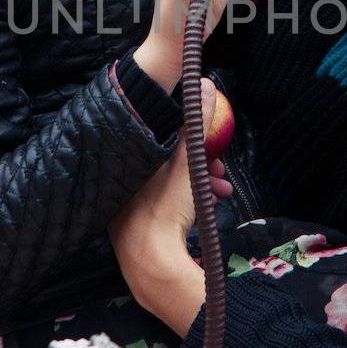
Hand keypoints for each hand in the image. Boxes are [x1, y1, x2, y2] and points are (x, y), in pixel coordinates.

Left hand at [109, 80, 227, 309]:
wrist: (151, 263)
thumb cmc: (164, 208)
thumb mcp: (187, 163)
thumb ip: (196, 125)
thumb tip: (205, 84)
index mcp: (130, 161)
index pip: (162, 139)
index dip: (190, 137)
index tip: (211, 143)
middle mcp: (124, 182)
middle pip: (167, 163)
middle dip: (200, 163)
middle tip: (221, 171)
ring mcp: (128, 207)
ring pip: (169, 185)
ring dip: (200, 184)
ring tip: (222, 191)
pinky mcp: (136, 229)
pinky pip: (165, 205)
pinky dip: (189, 202)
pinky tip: (208, 207)